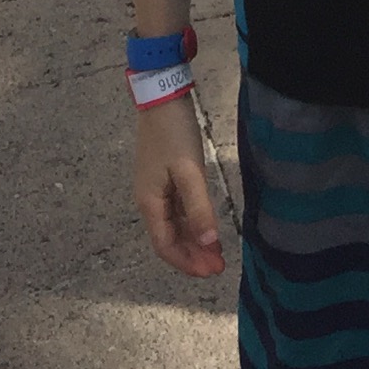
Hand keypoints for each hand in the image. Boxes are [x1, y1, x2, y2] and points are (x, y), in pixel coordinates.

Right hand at [133, 96, 222, 277]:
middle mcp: (149, 201)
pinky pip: (177, 210)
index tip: (211, 271)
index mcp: (150, 203)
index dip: (187, 263)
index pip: (165, 246)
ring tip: (217, 252)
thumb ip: (199, 209)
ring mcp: (156, 189)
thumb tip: (208, 245)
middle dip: (193, 255)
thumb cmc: (174, 134)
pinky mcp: (165, 178)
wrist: (161, 97)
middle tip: (219, 266)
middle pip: (169, 239)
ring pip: (174, 226)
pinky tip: (207, 226)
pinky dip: (192, 222)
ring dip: (194, 240)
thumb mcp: (189, 172)